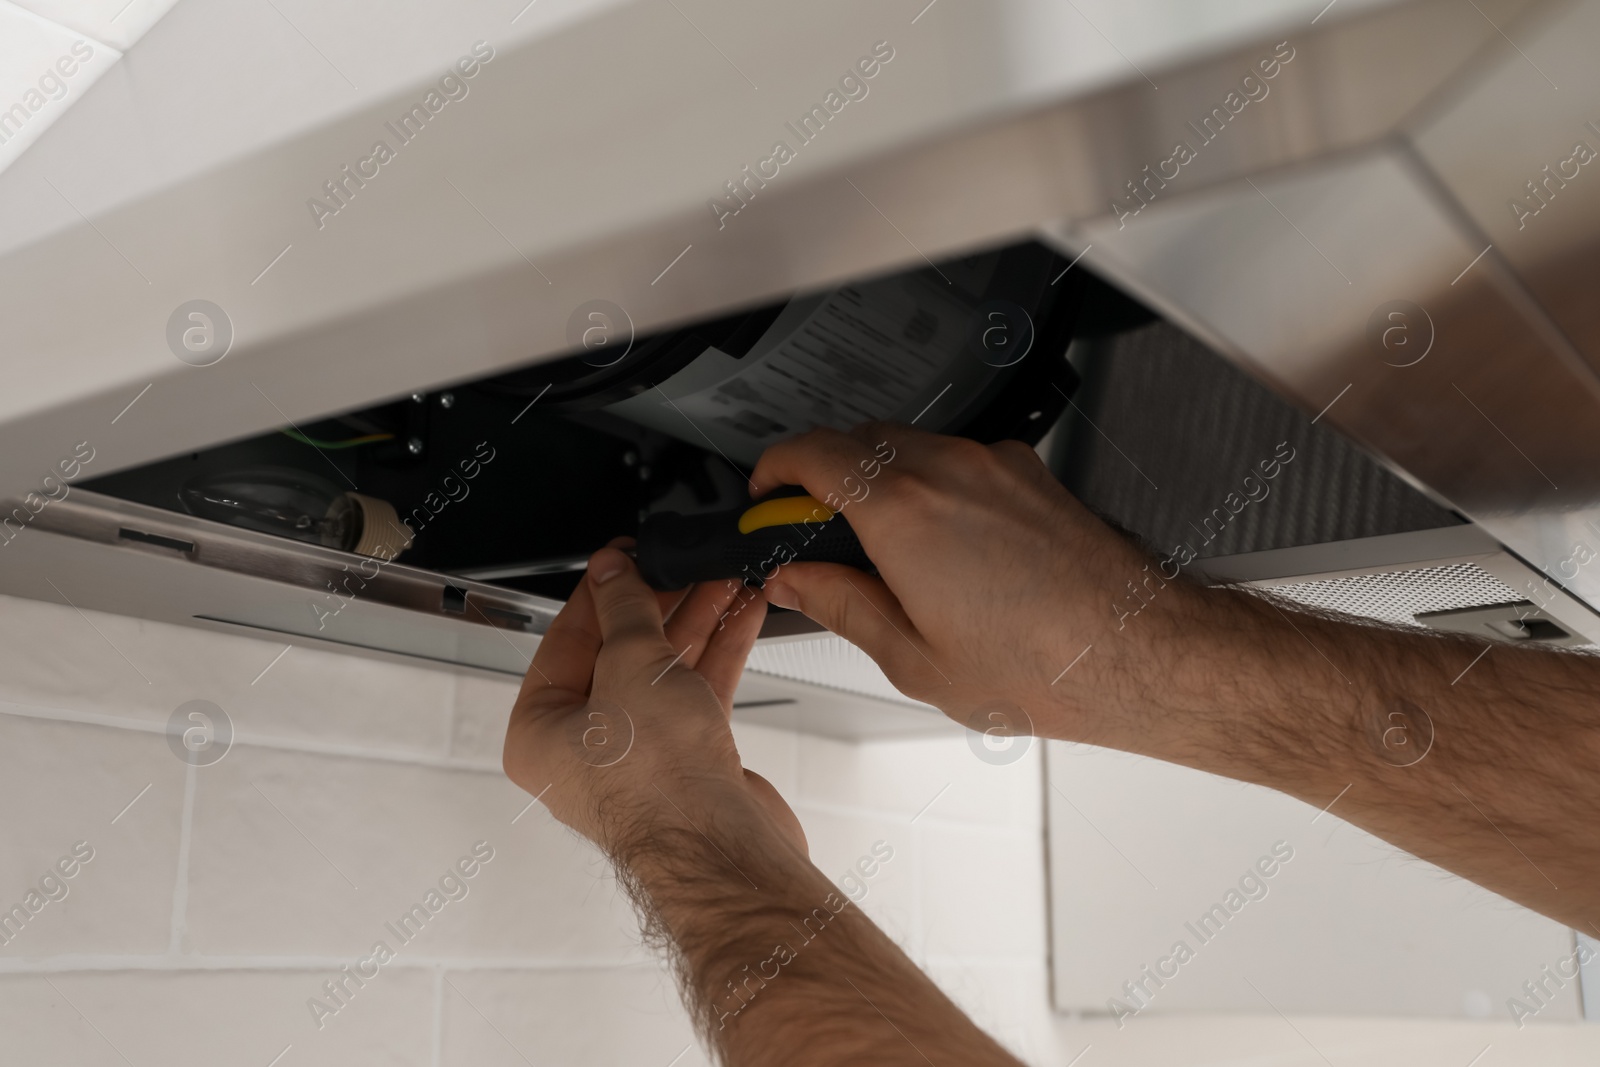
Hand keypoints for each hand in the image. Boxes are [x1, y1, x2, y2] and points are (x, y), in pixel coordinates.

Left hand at [503, 540, 805, 856]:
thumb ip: (624, 609)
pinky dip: (719, 652)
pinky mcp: (688, 763)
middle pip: (618, 655)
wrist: (720, 847)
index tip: (624, 557)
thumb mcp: (630, 666)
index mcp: (540, 734)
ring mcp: (640, 759)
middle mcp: (584, 750)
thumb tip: (613, 572)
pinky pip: (698, 693)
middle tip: (680, 565)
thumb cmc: (657, 785)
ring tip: (722, 579)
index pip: (565, 642)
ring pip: (664, 673)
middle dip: (659, 605)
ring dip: (697, 622)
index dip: (600, 593)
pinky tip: (740, 615)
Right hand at [751, 423, 1187, 742]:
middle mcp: (948, 470)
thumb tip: (796, 581)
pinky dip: (925, 483)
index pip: (811, 454)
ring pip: (906, 444)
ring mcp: (992, 464)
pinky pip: (954, 459)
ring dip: (873, 478)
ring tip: (873, 548)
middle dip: (819, 476)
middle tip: (809, 532)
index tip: (765, 499)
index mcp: (904, 512)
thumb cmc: (1044, 665)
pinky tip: (934, 543)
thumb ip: (840, 605)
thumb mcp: (913, 658)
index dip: (773, 472)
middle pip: (854, 440)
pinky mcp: (1026, 472)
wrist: (1139, 654)